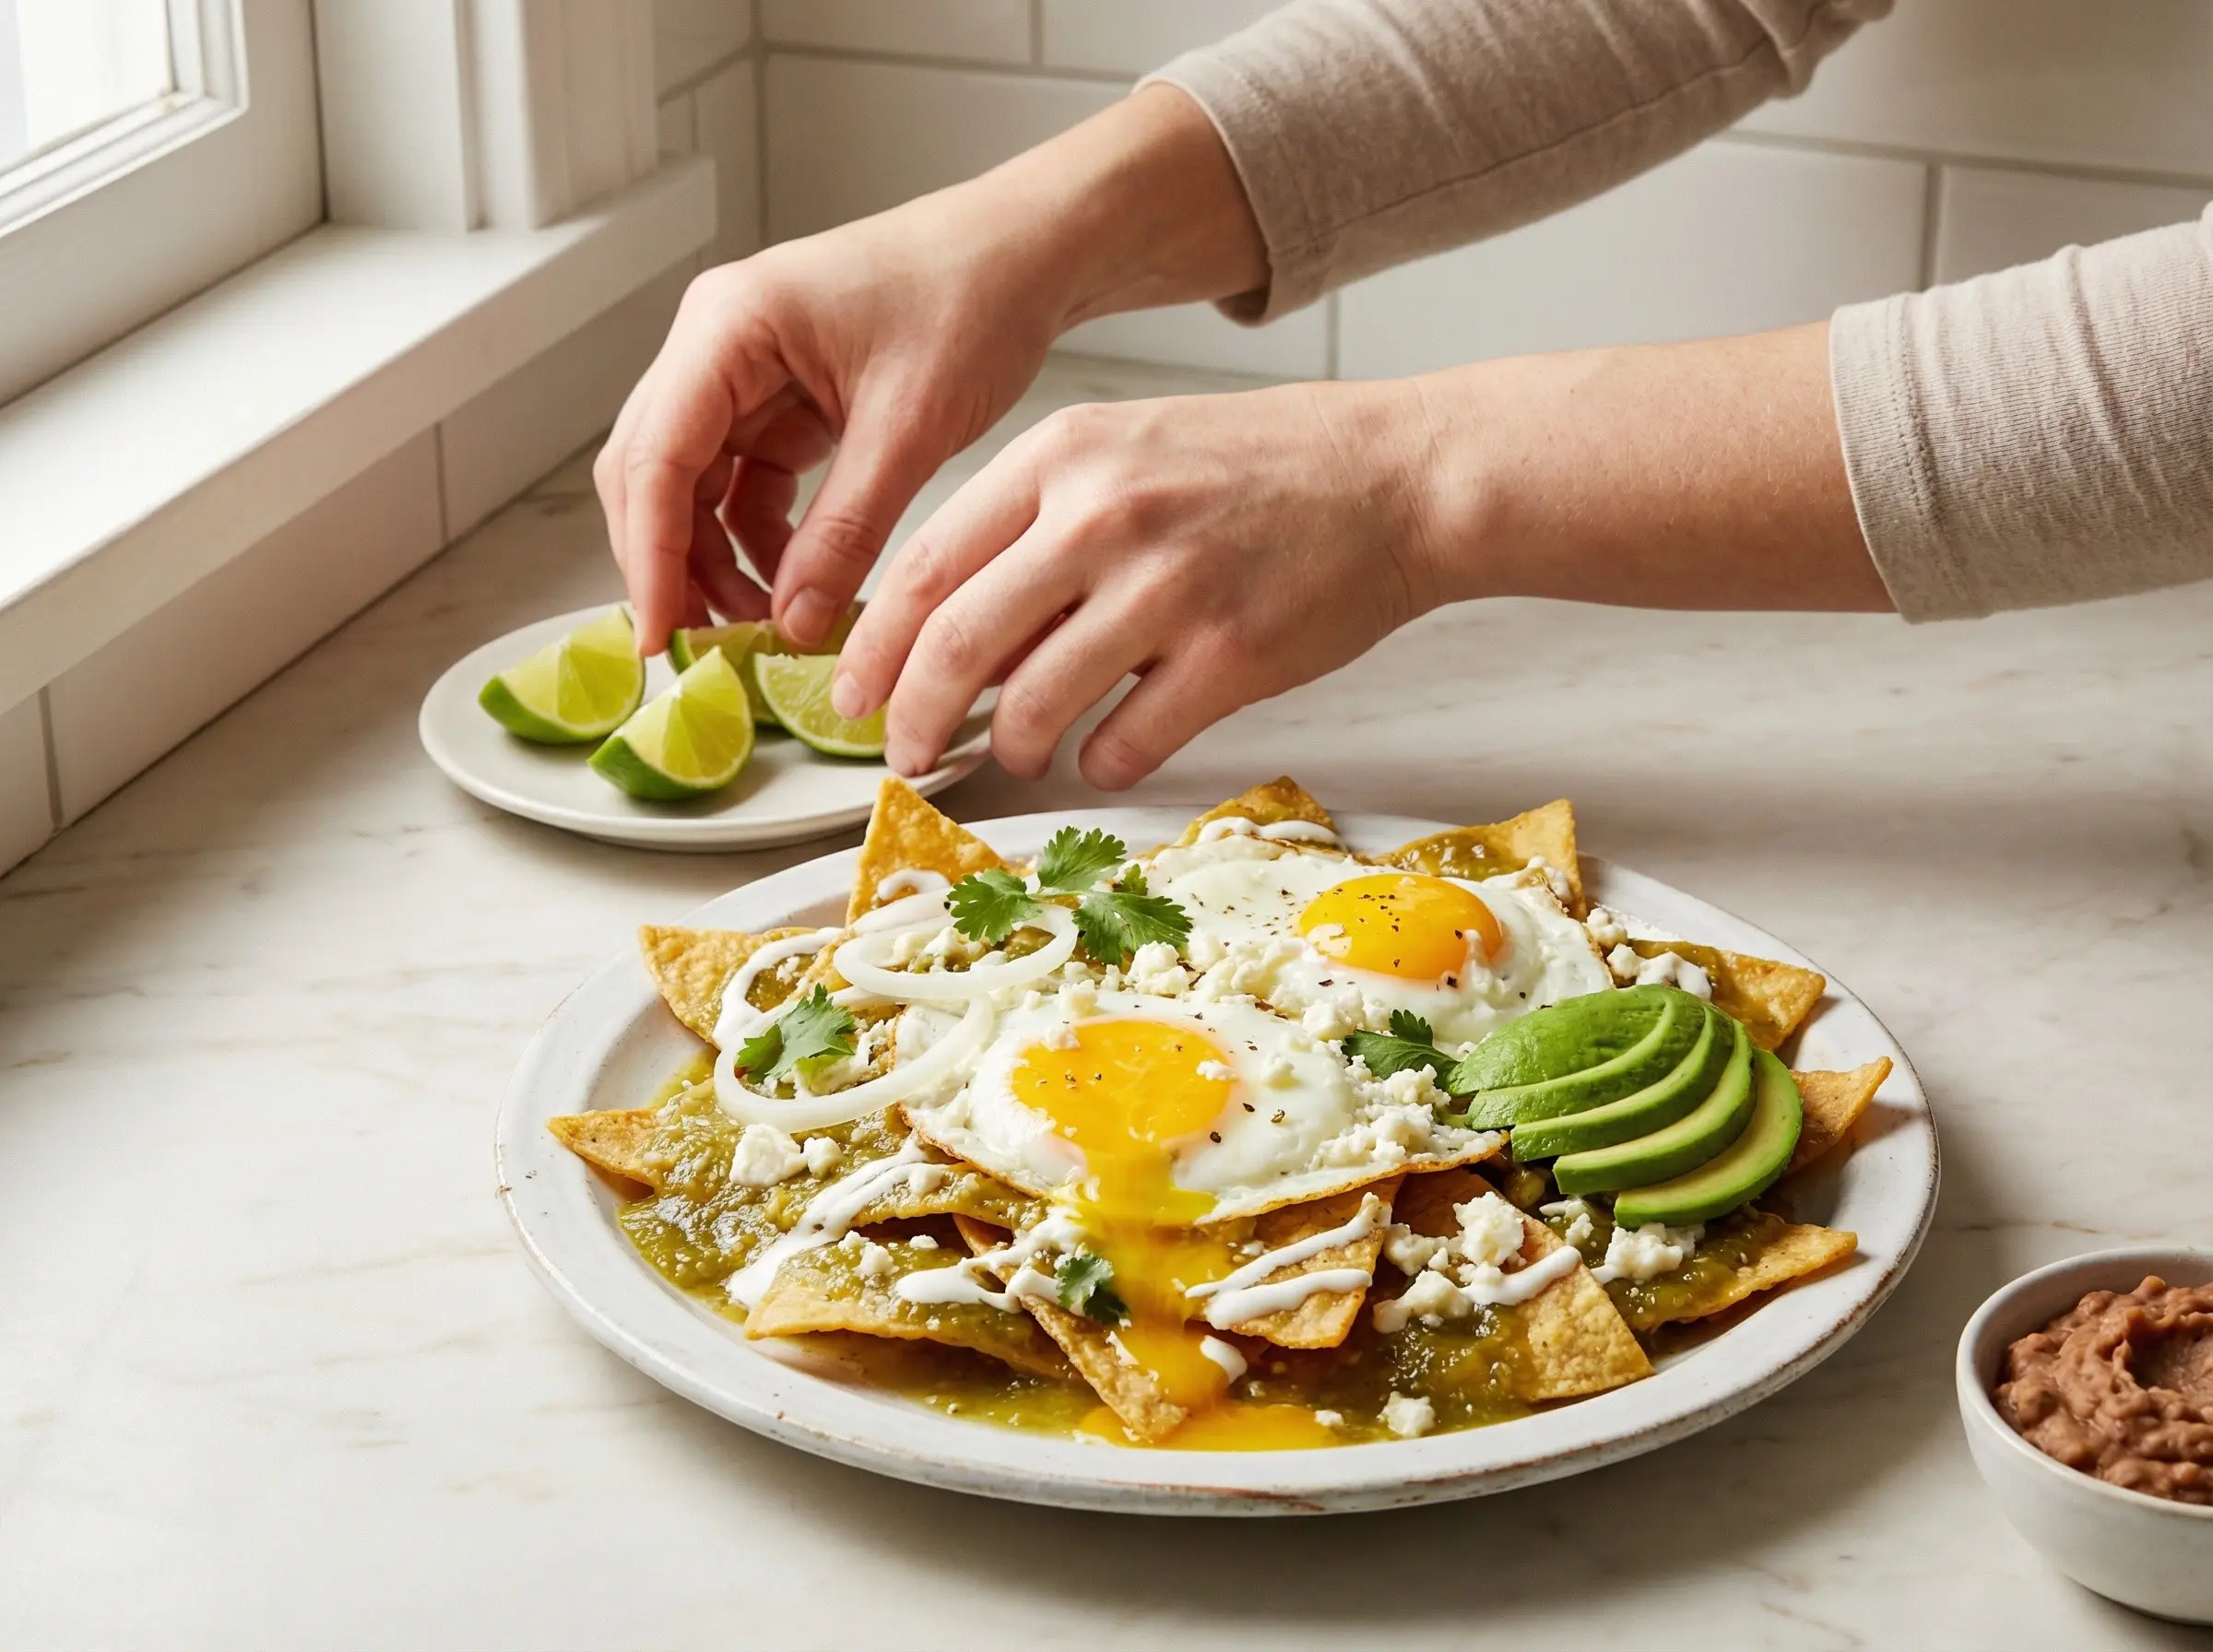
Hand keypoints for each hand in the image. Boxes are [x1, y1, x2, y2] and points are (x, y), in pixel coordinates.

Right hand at [595, 87, 1267, 656]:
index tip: (663, 636)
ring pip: (691, 486)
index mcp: (729, 326)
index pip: (655, 457)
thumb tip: (792, 623)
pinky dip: (760, 541)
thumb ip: (846, 530)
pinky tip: (794, 588)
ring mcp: (743, 372)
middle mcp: (716, 344)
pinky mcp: (779, 401)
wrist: (1026, 254)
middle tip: (702, 648)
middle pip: (652, 472)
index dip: (650, 557)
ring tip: (762, 627)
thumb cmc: (973, 301)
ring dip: (715, 559)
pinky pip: (744, 484)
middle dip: (670, 563)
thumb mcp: (911, 428)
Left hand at [832, 380, 1442, 789]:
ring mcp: (1169, 586)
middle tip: (907, 755)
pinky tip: (1107, 750)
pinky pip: (1127, 741)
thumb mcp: (1126, 453)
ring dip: (1012, 748)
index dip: (874, 647)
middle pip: (957, 643)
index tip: (856, 695)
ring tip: (1023, 752)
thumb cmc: (1258, 468)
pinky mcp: (1231, 654)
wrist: (1397, 474)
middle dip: (913, 719)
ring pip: (1035, 704)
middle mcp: (1104, 515)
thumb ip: (1036, 526)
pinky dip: (1100, 762)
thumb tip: (953, 633)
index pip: (925, 565)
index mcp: (1062, 456)